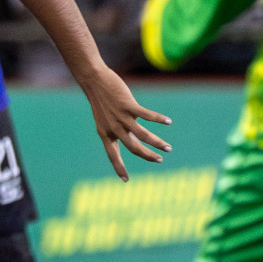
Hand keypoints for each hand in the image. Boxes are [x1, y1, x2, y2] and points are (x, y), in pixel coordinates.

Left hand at [80, 64, 171, 180]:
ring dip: (157, 143)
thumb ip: (117, 129)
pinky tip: (168, 121)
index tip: (125, 180)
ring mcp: (121, 117)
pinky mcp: (128, 105)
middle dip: (148, 156)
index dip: (118, 168)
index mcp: (105, 134)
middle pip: (133, 148)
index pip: (112, 155)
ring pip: (142, 135)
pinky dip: (158, 119)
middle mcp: (113, 128)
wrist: (94, 81)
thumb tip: (133, 136)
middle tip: (160, 160)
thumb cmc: (100, 100)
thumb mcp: (104, 119)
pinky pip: (146, 115)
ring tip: (167, 148)